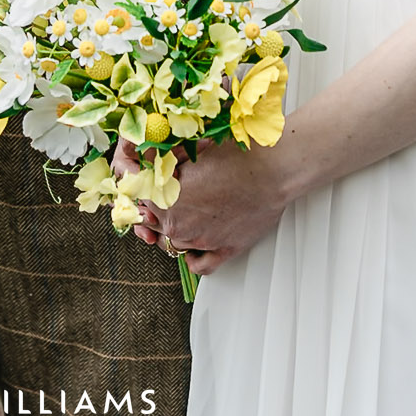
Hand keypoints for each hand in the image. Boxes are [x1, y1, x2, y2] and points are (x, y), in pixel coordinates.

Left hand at [155, 137, 289, 277]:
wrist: (273, 170)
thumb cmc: (239, 156)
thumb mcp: (194, 151)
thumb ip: (168, 162)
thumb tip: (156, 161)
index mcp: (169, 198)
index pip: (142, 199)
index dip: (147, 186)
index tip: (154, 181)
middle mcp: (181, 225)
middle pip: (153, 222)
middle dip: (158, 207)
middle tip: (171, 193)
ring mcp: (201, 241)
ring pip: (173, 243)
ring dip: (175, 228)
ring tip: (187, 211)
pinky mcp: (223, 251)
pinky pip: (198, 264)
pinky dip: (194, 256)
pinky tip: (196, 243)